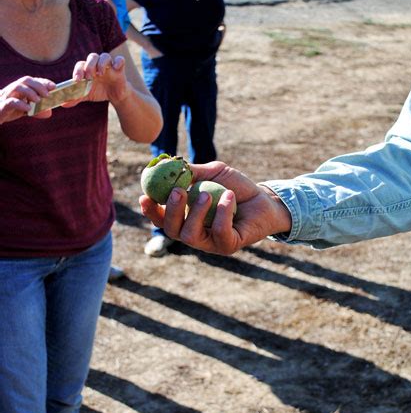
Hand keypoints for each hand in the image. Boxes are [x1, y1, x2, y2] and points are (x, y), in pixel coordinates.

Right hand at [0, 76, 54, 123]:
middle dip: (38, 85)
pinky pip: (10, 102)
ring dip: (30, 92)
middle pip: (25, 80)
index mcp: (19, 88)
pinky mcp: (1, 106)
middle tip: (48, 95)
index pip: (32, 80)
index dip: (43, 82)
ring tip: (38, 100)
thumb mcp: (25, 109)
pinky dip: (21, 104)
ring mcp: (6, 96)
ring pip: (17, 87)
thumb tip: (49, 113)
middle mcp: (13, 89)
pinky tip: (28, 109)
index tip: (54, 86)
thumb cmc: (10, 110)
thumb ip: (37, 110)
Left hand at [68, 52, 129, 106]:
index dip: (78, 71)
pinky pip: (120, 60)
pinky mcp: (119, 68)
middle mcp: (97, 64)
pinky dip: (118, 61)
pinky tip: (116, 67)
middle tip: (89, 77)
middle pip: (92, 57)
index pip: (81, 64)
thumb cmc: (99, 91)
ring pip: (105, 56)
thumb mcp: (87, 95)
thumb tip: (63, 104)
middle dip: (89, 66)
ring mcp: (109, 65)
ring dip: (101, 64)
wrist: (114, 96)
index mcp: (88, 69)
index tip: (77, 80)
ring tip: (100, 74)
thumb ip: (76, 97)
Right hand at [139, 161, 291, 254]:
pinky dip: (222, 213)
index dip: (150, 210)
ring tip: (208, 193)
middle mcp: (194, 233)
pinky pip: (219, 234)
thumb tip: (169, 166)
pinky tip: (229, 197)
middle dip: (172, 211)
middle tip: (178, 191)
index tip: (144, 196)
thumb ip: (192, 172)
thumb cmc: (236, 187)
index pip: (162, 218)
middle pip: (171, 230)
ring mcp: (210, 242)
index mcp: (185, 218)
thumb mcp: (213, 173)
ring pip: (190, 236)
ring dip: (196, 213)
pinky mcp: (228, 245)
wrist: (264, 198)